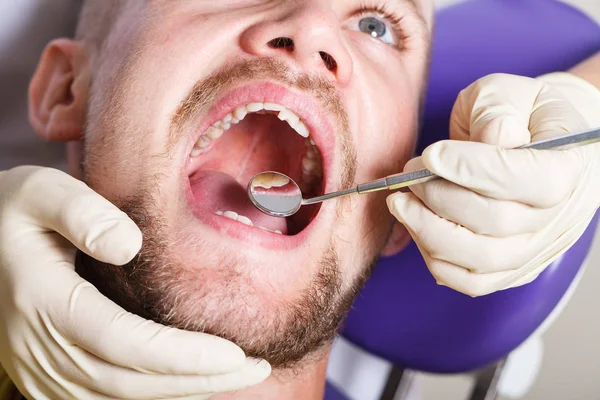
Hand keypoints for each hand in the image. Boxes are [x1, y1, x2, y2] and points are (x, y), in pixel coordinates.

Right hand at [0, 166, 270, 398]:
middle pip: (130, 383)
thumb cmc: (12, 214)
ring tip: (237, 377)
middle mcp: (44, 349)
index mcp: (45, 303)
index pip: (124, 344)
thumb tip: (129, 245)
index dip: (181, 356)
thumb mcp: (37, 194)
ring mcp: (44, 369)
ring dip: (182, 393)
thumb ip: (79, 212)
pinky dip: (154, 395)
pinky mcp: (51, 374)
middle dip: (198, 381)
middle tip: (255, 367)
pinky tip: (191, 383)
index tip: (234, 353)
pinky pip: (106, 399)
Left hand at [387, 73, 599, 295]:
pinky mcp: (510, 267)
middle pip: (495, 222)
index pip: (525, 178)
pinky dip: (436, 259)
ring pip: (479, 259)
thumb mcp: (509, 92)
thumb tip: (494, 137)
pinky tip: (418, 227)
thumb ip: (499, 108)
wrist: (534, 139)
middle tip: (408, 175)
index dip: (472, 169)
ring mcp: (535, 247)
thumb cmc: (519, 113)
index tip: (430, 155)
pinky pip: (471, 281)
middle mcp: (557, 215)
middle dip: (438, 197)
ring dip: (428, 231)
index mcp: (568, 166)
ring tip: (401, 203)